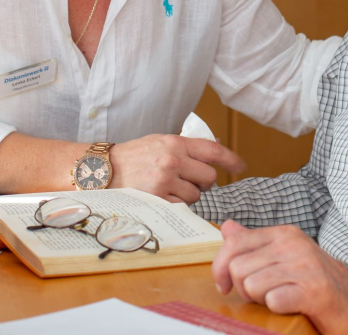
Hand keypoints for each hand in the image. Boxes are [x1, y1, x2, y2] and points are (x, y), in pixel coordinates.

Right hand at [109, 135, 246, 202]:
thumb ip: (187, 146)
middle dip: (204, 181)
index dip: (231, 159)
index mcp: (175, 143)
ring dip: (190, 194)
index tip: (241, 166)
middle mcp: (173, 160)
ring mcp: (165, 180)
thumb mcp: (161, 141)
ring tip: (172, 187)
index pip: (213, 150)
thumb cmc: (134, 155)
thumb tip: (216, 148)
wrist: (105, 169)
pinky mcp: (158, 198)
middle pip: (209, 176)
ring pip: (196, 194)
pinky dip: (177, 203)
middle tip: (191, 179)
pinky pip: (182, 205)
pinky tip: (164, 195)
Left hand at [212, 220, 347, 334]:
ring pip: (252, 285)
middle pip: (238, 269)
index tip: (224, 286)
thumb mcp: (282, 255)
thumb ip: (253, 242)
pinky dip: (276, 308)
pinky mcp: (314, 291)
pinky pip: (274, 300)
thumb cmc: (311, 280)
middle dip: (243, 289)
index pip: (234, 244)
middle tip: (263, 294)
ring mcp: (305, 266)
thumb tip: (227, 227)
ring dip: (260, 300)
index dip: (219, 268)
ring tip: (278, 298)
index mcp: (283, 234)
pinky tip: (289, 305)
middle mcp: (293, 245)